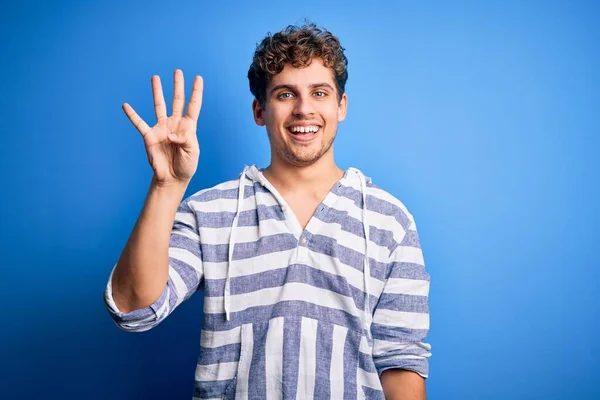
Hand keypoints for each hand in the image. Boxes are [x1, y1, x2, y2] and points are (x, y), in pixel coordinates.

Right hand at [122, 69, 202, 186]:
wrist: (172, 178)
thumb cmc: (186, 165)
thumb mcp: (192, 153)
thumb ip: (185, 140)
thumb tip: (171, 134)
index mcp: (188, 127)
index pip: (193, 106)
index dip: (196, 92)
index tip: (198, 78)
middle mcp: (175, 124)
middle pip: (177, 100)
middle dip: (178, 86)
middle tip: (177, 71)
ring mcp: (161, 128)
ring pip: (159, 106)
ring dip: (157, 92)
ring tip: (155, 77)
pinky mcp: (149, 136)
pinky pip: (139, 123)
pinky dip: (132, 115)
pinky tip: (125, 105)